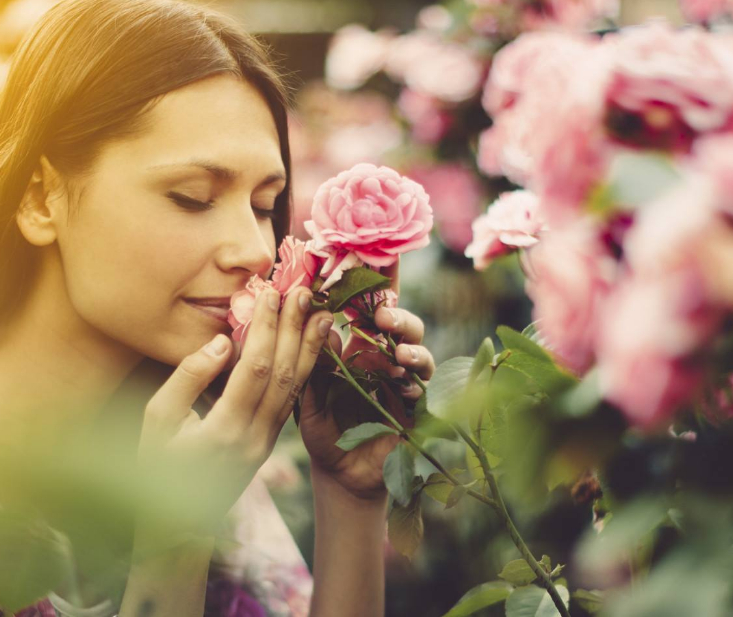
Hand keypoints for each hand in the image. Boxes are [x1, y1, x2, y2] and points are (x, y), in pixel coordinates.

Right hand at [135, 285, 333, 554]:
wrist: (175, 525)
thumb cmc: (155, 465)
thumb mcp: (156, 421)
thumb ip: (187, 378)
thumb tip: (222, 342)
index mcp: (223, 430)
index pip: (254, 369)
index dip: (265, 329)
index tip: (271, 293)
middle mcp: (253, 438)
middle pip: (283, 374)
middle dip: (294, 329)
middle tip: (304, 292)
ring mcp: (266, 443)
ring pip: (295, 389)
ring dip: (310, 348)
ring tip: (321, 314)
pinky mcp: (270, 443)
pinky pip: (292, 401)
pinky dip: (305, 370)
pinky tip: (312, 347)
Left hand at [298, 258, 435, 500]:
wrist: (341, 474)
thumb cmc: (323, 428)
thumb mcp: (308, 394)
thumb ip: (312, 361)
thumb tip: (320, 321)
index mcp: (357, 344)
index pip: (367, 305)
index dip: (374, 281)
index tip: (373, 259)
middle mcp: (385, 355)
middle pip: (401, 322)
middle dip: (397, 313)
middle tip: (382, 316)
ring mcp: (404, 380)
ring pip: (418, 349)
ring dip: (411, 346)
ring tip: (398, 352)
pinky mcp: (417, 407)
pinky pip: (424, 388)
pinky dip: (416, 383)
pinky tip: (406, 386)